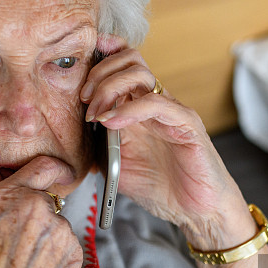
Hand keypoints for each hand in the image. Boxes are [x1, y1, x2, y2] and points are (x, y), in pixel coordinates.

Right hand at [0, 155, 82, 267]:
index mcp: (8, 197)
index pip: (43, 166)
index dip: (52, 169)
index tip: (57, 174)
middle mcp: (38, 207)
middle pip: (49, 202)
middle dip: (40, 217)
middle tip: (23, 244)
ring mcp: (61, 230)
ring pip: (59, 227)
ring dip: (50, 240)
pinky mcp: (77, 253)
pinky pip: (69, 249)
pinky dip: (59, 259)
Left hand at [82, 34, 254, 249]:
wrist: (195, 211)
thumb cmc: (162, 188)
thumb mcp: (117, 167)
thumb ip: (98, 148)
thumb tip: (73, 136)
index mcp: (139, 108)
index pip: (122, 65)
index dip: (101, 57)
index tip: (77, 69)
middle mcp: (155, 103)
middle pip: (129, 60)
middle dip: (99, 73)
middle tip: (84, 100)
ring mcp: (172, 110)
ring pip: (141, 74)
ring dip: (109, 88)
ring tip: (96, 115)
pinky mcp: (186, 124)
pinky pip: (156, 103)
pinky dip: (128, 110)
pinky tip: (111, 123)